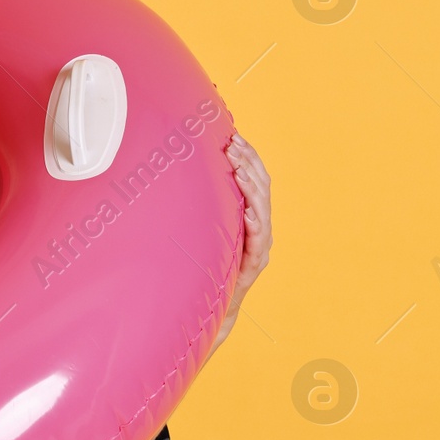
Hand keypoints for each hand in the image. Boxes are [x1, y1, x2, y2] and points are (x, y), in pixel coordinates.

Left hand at [215, 131, 271, 345]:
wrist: (210, 303)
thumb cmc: (204, 262)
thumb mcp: (202, 226)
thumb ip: (200, 204)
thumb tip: (175, 173)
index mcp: (249, 214)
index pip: (254, 178)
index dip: (248, 157)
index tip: (234, 136)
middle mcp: (259, 226)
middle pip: (262, 187)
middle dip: (249, 162)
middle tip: (233, 144)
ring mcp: (260, 245)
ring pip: (264, 209)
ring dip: (252, 186)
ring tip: (239, 168)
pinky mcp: (254, 263)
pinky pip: (259, 240)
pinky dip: (256, 223)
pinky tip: (248, 211)